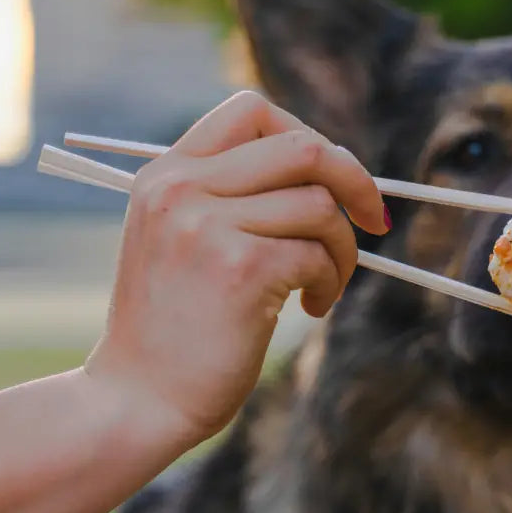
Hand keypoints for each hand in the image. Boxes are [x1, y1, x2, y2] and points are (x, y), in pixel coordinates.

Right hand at [83, 91, 388, 443]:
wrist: (137, 400)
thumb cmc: (175, 329)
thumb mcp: (183, 241)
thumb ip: (233, 196)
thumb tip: (336, 165)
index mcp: (165, 173)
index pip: (252, 112)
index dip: (309, 137)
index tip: (333, 179)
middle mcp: (180, 188)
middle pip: (302, 146)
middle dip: (355, 182)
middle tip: (374, 222)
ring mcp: (206, 225)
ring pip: (320, 205)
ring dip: (343, 249)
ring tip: (324, 285)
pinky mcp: (239, 268)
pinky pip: (318, 254)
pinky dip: (331, 281)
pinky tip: (311, 307)